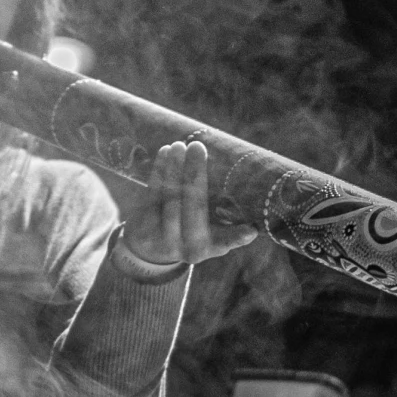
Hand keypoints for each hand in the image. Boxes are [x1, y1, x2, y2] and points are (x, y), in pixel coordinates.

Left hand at [119, 139, 257, 274]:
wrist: (151, 251)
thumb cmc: (193, 237)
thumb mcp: (213, 240)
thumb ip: (231, 232)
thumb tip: (254, 223)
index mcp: (207, 248)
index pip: (225, 241)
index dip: (237, 237)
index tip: (251, 230)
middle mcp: (186, 245)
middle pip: (192, 207)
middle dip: (195, 175)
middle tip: (198, 147)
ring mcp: (162, 236)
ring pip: (169, 197)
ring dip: (174, 169)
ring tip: (180, 145)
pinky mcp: (143, 222)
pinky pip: (152, 193)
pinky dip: (159, 171)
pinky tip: (165, 152)